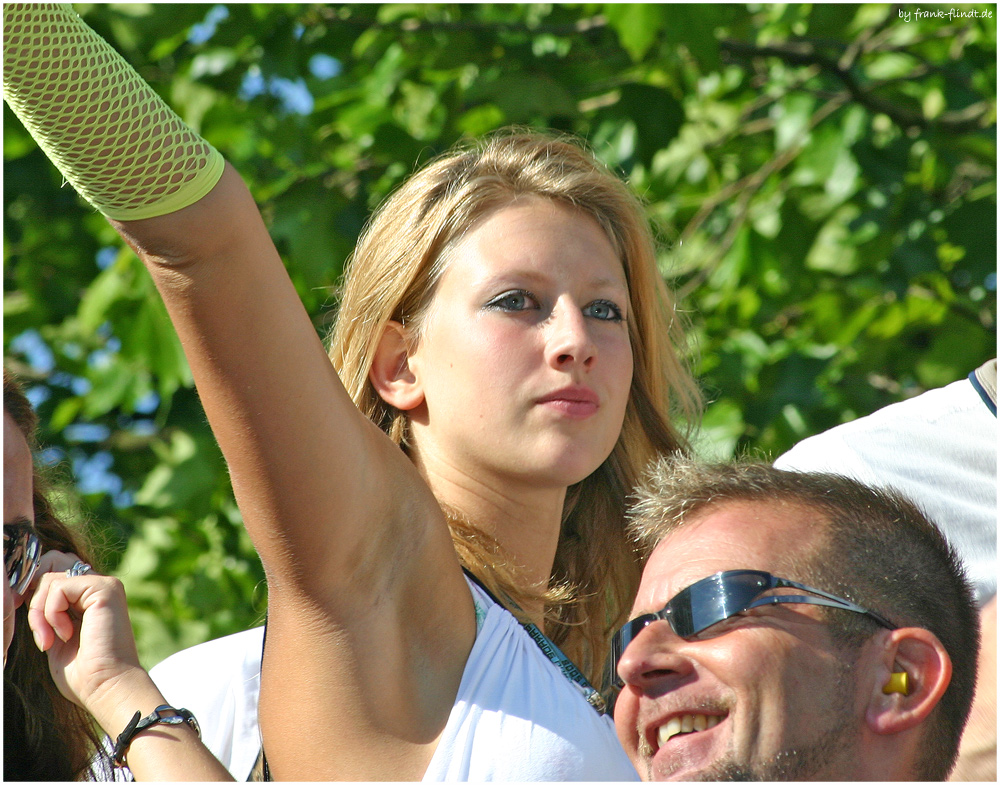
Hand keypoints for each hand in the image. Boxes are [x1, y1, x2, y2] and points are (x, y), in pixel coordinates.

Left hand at [27, 560, 143, 716]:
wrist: (105, 686)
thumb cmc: (83, 672)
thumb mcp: (56, 634)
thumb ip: (47, 611)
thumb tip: (22, 593)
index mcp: (90, 595)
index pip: (54, 568)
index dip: (32, 587)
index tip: (22, 612)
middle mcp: (99, 585)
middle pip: (52, 560)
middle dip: (32, 591)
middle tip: (34, 623)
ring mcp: (104, 585)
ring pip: (50, 577)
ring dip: (39, 612)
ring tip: (51, 639)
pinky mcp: (104, 589)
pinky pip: (59, 587)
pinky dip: (51, 613)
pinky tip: (64, 634)